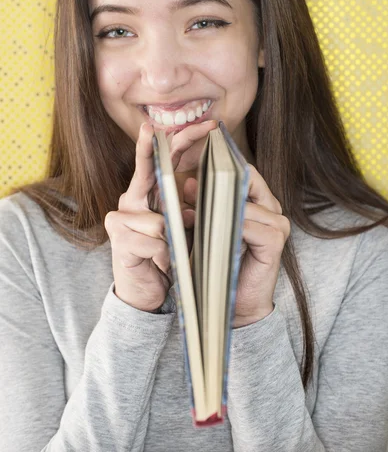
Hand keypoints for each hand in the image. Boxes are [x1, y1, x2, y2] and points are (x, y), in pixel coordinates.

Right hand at [105, 120, 216, 311]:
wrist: (145, 294)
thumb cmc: (165, 257)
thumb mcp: (182, 229)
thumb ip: (184, 206)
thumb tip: (193, 185)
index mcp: (146, 195)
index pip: (161, 161)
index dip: (180, 140)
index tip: (204, 125)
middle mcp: (130, 200)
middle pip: (148, 169)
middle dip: (163, 148)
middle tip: (173, 127)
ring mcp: (121, 218)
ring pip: (162, 218)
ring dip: (177, 239)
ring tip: (173, 255)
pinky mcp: (119, 239)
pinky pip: (156, 241)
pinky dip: (166, 255)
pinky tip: (163, 265)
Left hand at [182, 164, 289, 327]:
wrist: (233, 304)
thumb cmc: (218, 264)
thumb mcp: (206, 228)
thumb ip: (200, 205)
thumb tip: (186, 183)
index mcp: (259, 200)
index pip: (242, 171)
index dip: (216, 170)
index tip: (189, 176)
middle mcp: (272, 208)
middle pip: (245, 180)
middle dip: (213, 186)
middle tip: (186, 193)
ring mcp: (277, 224)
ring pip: (243, 202)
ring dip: (214, 208)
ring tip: (189, 216)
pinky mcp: (275, 242)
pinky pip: (248, 225)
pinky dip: (226, 227)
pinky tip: (208, 234)